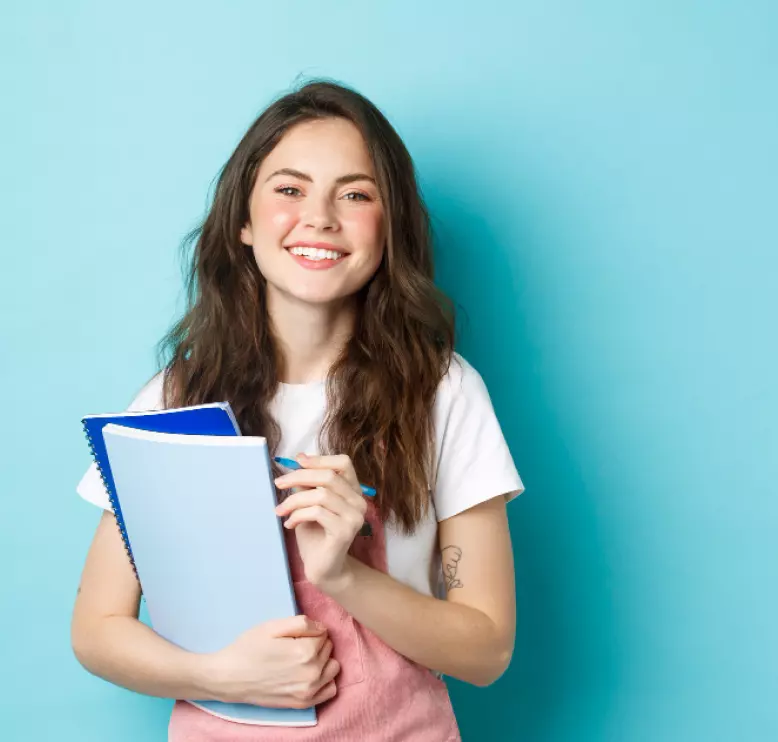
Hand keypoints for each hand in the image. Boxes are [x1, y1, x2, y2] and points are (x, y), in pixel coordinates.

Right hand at [204, 615, 339, 708]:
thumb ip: (302, 623)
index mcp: (305, 652)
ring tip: (302, 659)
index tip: (294, 635)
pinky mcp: (303, 704)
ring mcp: (309, 692)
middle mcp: (311, 673)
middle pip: (328, 649)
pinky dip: (324, 680)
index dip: (310, 631)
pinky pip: (330, 689)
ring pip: (333, 667)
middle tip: (294, 645)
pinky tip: (309, 674)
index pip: (324, 633)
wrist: (229, 677)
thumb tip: (322, 628)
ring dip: (322, 660)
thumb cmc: (249, 648)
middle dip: (316, 643)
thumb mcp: (272, 626)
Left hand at [274, 453, 366, 592]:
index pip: (343, 463)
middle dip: (299, 476)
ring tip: (281, 511)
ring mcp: (354, 517)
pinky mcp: (345, 531)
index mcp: (352, 490)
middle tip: (278, 484)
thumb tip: (300, 459)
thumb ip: (309, 485)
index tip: (297, 461)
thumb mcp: (309, 503)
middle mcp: (358, 501)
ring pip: (321, 495)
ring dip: (294, 500)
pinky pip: (317, 513)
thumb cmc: (315, 534)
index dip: (320, 459)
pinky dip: (298, 515)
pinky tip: (290, 524)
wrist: (323, 568)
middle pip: (329, 476)